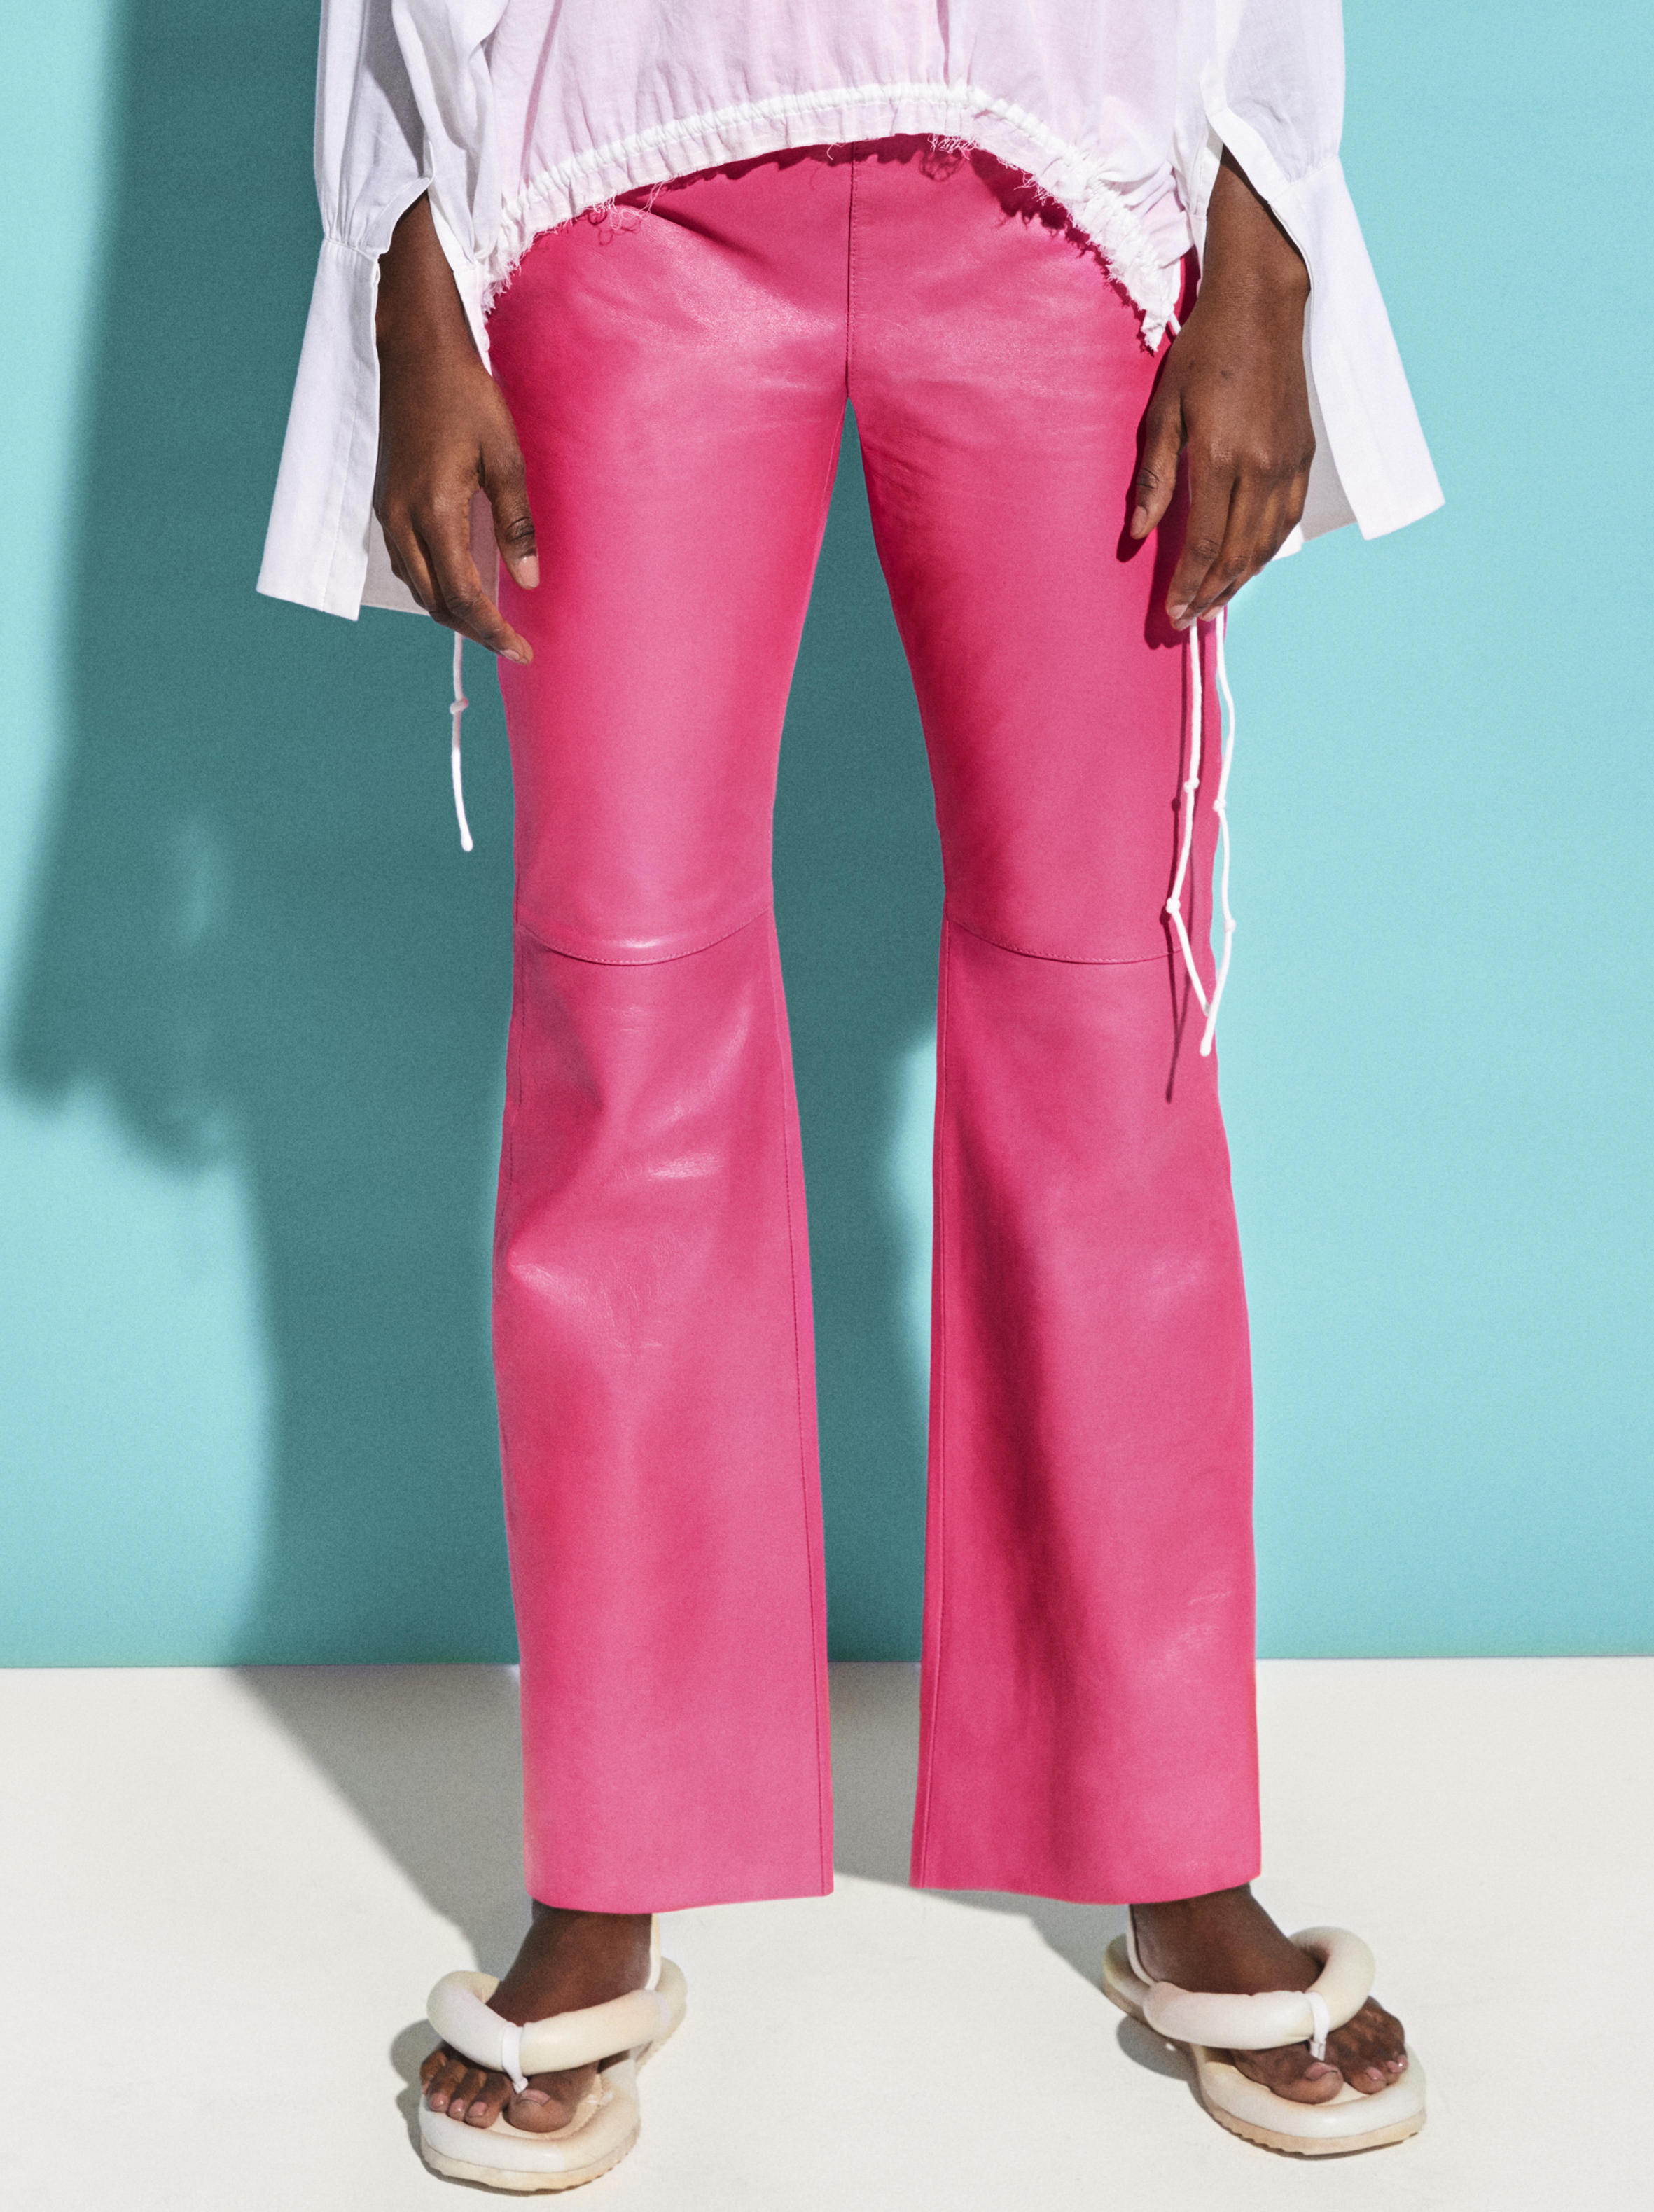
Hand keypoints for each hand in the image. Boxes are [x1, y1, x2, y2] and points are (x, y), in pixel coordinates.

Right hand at [373, 194, 537, 658]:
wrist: (415, 349)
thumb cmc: (464, 395)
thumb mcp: (504, 456)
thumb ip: (516, 524)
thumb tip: (527, 582)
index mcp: (433, 511)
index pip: (463, 596)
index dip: (493, 632)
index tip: (522, 651)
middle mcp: (400, 519)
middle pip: (434, 601)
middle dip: (472, 629)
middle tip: (510, 641)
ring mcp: (386, 510)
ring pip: (416, 584)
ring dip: (450, 609)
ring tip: (489, 619)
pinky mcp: (384, 499)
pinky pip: (405, 560)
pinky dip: (432, 581)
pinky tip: (459, 578)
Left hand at [1131, 150, 1314, 629]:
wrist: (1264, 306)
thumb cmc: (1205, 352)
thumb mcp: (1164, 409)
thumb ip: (1154, 476)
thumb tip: (1139, 534)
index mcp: (1223, 457)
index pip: (1205, 543)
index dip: (1188, 585)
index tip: (1171, 613)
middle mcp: (1263, 467)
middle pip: (1238, 554)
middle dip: (1211, 594)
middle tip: (1187, 620)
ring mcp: (1289, 463)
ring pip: (1266, 544)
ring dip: (1240, 580)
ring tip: (1214, 602)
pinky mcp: (1304, 455)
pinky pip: (1286, 521)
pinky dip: (1266, 551)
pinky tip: (1247, 565)